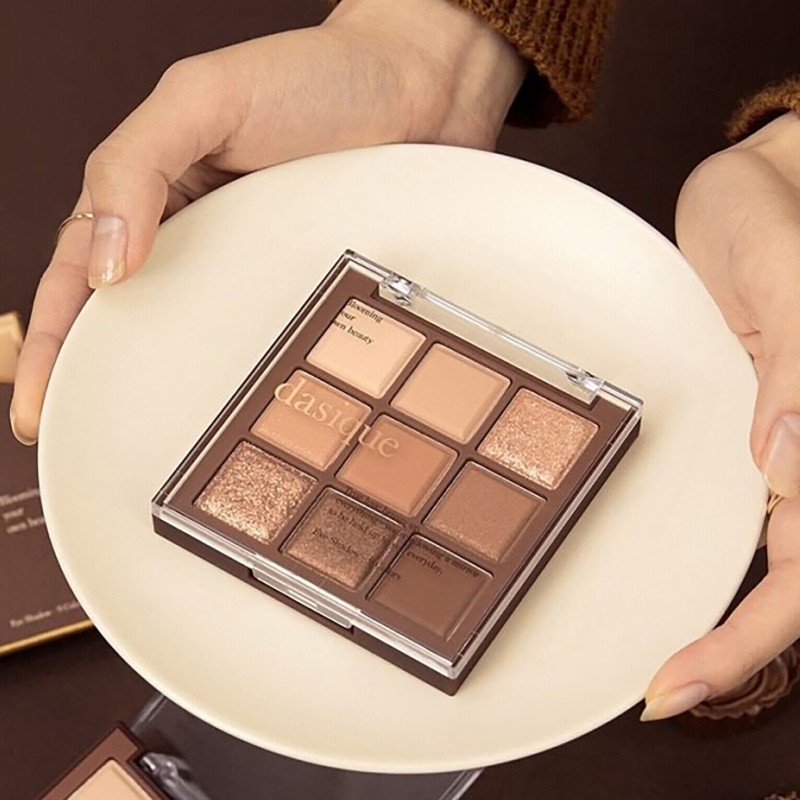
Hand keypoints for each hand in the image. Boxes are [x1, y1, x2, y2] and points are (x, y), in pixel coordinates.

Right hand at [10, 0, 523, 443]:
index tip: (38, 409)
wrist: (418, 90)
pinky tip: (237, 405)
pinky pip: (263, 333)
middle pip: (129, 319)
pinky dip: (242, 371)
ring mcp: (250, 265)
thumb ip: (136, 164)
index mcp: (152, 192)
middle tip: (85, 446)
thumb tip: (102, 264)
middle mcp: (195, 236)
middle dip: (98, 383)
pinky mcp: (300, 281)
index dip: (52, 343)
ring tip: (154, 446)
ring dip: (169, 388)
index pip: (77, 275)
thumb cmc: (313, 78)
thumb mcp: (203, 100)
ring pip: (194, 335)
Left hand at [642, 112, 799, 720]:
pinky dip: (734, 551)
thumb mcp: (787, 271)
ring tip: (675, 663)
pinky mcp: (774, 417)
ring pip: (788, 548)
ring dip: (739, 614)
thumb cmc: (781, 214)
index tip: (683, 679)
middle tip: (665, 690)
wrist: (774, 181)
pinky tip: (699, 578)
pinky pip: (766, 498)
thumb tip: (787, 463)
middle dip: (744, 642)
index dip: (756, 629)